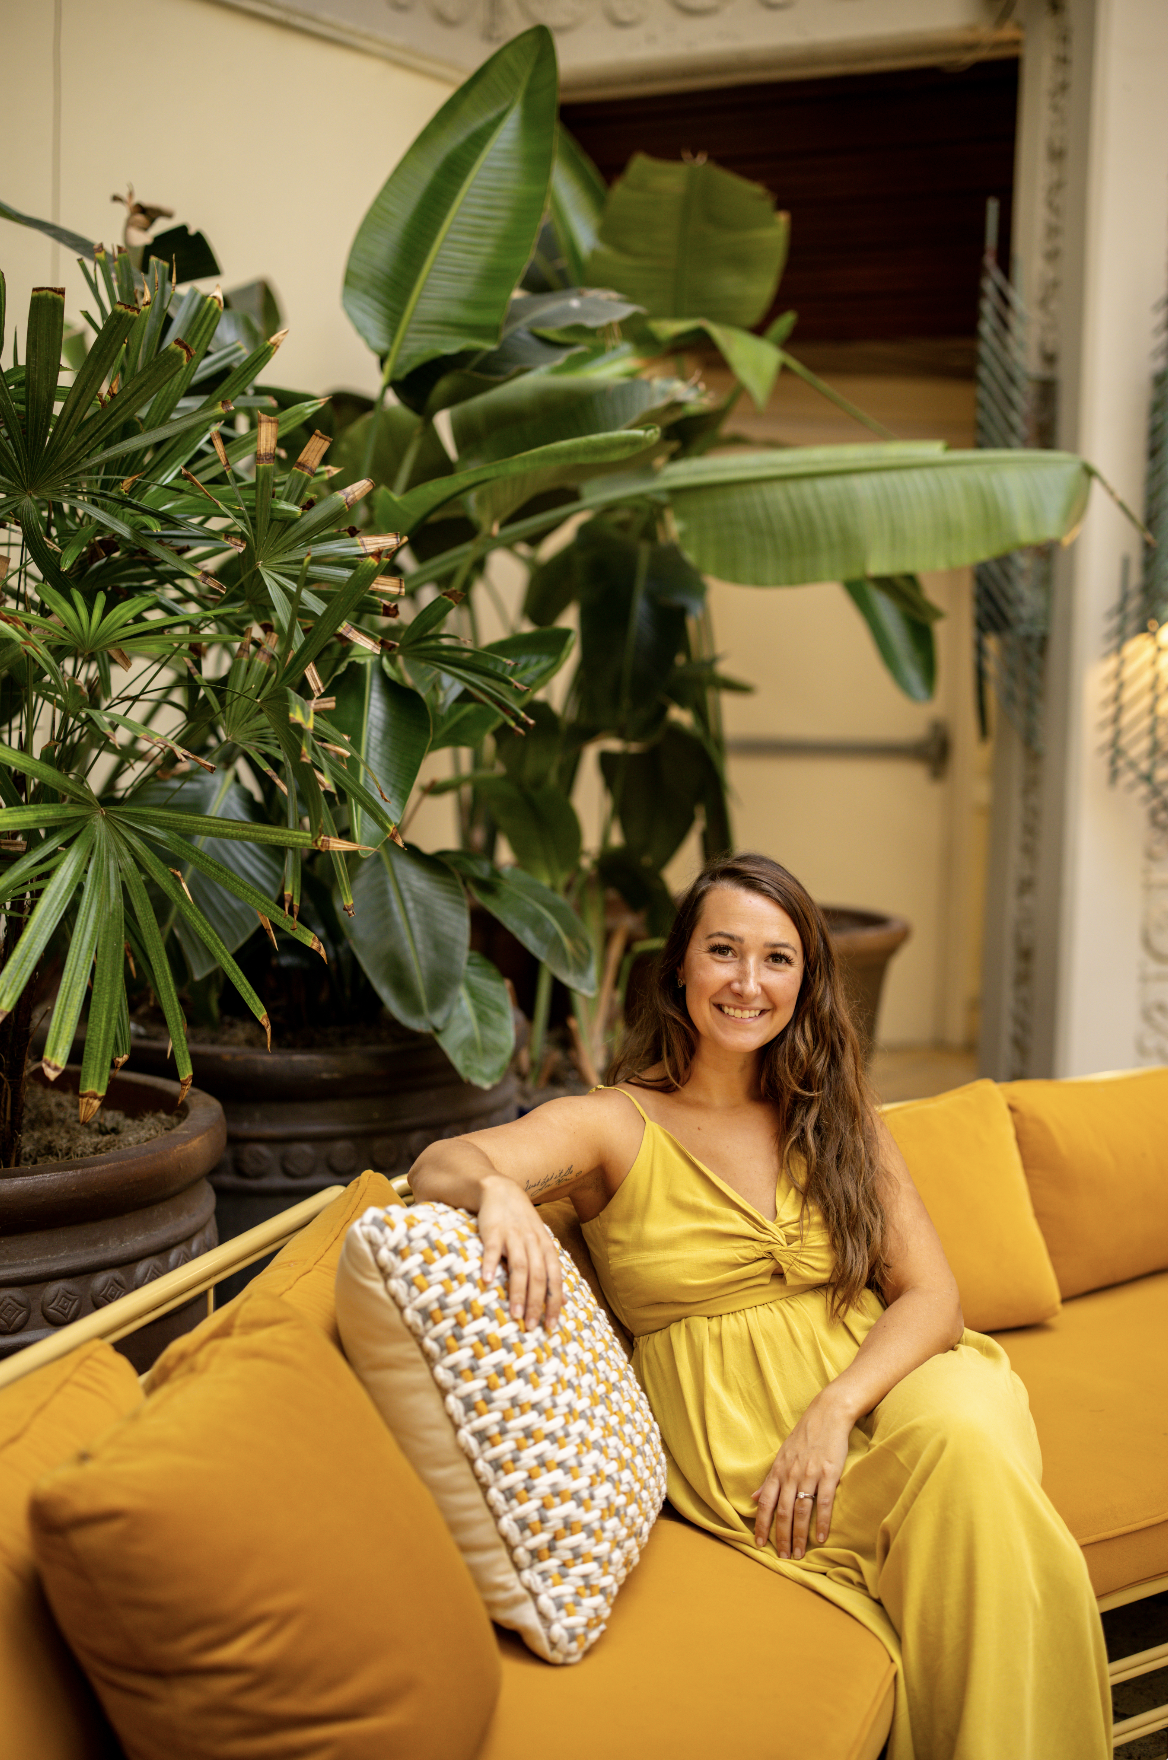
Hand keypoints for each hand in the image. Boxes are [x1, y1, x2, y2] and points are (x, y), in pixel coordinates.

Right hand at [478, 1175, 563, 1332]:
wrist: (500, 1190)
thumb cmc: (521, 1223)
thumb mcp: (541, 1243)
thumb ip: (551, 1270)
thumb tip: (564, 1300)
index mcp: (546, 1247)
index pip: (554, 1278)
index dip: (554, 1302)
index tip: (551, 1325)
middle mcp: (532, 1242)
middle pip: (538, 1276)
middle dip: (537, 1303)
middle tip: (532, 1326)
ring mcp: (513, 1236)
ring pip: (520, 1266)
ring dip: (518, 1292)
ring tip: (516, 1314)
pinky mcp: (493, 1230)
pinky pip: (492, 1249)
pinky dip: (490, 1264)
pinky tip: (486, 1281)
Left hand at [750, 1387, 853, 1559]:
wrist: (827, 1415)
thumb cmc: (804, 1437)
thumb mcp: (782, 1456)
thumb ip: (769, 1479)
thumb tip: (753, 1497)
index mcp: (778, 1471)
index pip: (765, 1503)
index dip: (761, 1525)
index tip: (759, 1544)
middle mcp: (791, 1475)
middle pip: (782, 1512)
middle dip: (780, 1537)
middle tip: (782, 1557)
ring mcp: (810, 1475)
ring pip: (801, 1512)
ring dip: (799, 1536)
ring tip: (798, 1553)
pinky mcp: (828, 1474)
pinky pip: (823, 1503)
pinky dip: (822, 1522)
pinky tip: (822, 1538)